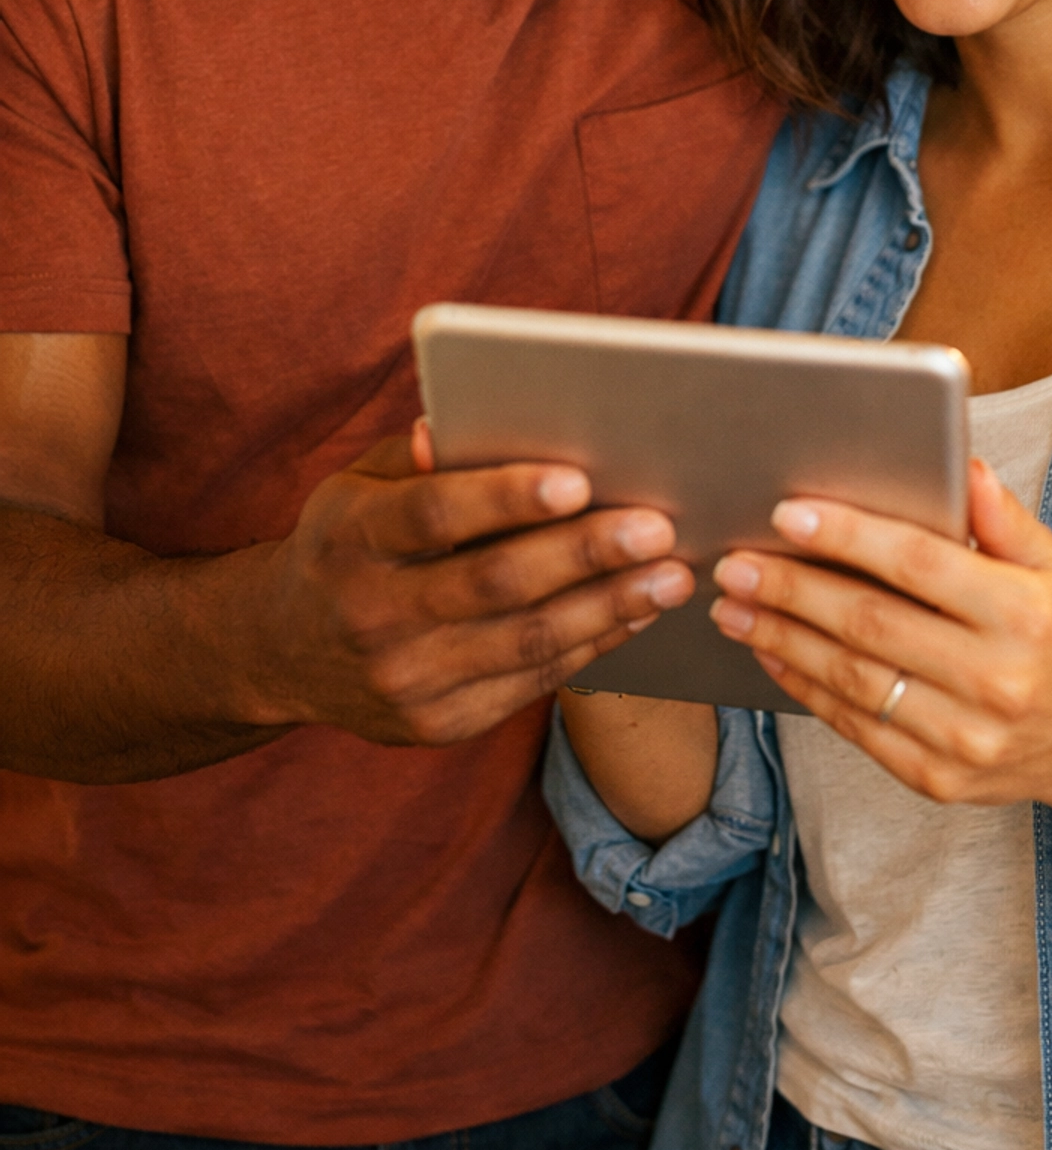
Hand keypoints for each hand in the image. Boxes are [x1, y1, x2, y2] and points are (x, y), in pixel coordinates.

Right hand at [242, 422, 693, 746]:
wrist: (280, 651)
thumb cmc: (346, 543)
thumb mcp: (356, 487)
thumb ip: (418, 460)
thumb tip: (465, 423)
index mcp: (352, 538)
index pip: (434, 513)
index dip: (505, 496)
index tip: (578, 478)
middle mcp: (373, 615)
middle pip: (495, 583)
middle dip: (585, 553)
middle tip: (658, 526)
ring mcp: (406, 680)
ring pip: (526, 642)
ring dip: (610, 607)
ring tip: (674, 575)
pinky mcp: (437, 725)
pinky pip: (532, 681)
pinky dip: (592, 644)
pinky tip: (636, 612)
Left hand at [710, 460, 1051, 804]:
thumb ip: (1002, 518)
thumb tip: (960, 463)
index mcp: (1023, 614)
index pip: (920, 565)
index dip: (849, 536)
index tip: (788, 513)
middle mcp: (997, 680)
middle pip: (872, 624)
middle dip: (792, 588)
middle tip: (735, 562)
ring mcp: (966, 738)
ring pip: (853, 679)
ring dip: (782, 638)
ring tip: (732, 605)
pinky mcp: (938, 779)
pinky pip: (857, 727)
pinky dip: (804, 687)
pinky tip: (770, 651)